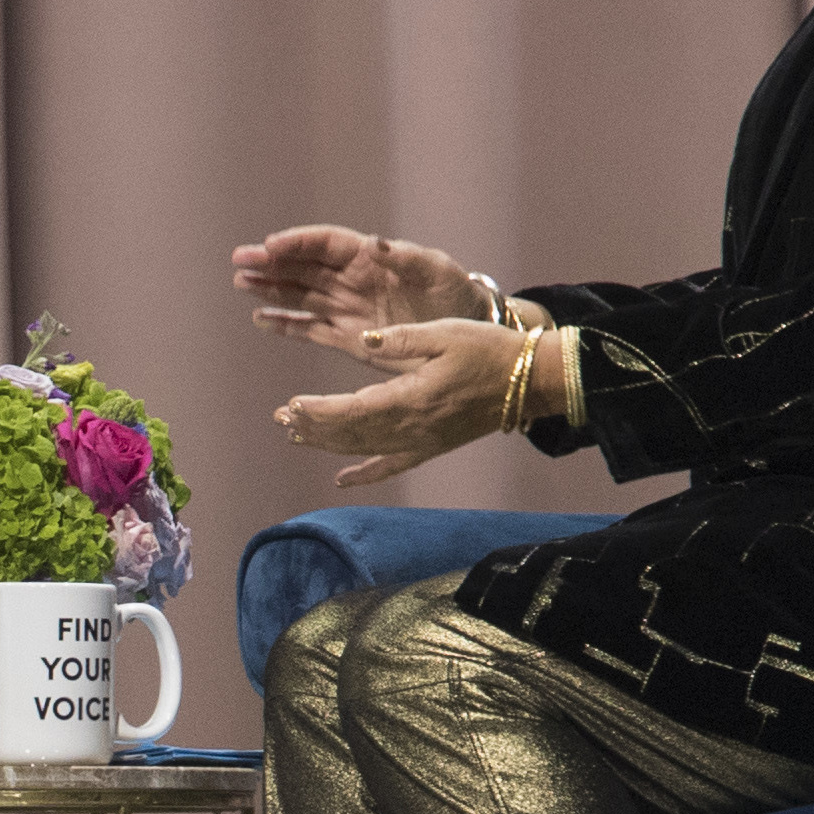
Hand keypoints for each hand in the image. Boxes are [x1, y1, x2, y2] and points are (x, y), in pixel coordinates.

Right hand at [231, 226, 486, 351]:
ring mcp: (346, 309)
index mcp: (369, 258)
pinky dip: (285, 326)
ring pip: (299, 296)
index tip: (270, 245)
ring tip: (242, 284)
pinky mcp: (347, 338)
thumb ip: (407, 258)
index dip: (297, 243)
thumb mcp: (437, 271)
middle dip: (271, 263)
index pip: (325, 244)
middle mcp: (351, 280)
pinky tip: (261, 320)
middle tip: (240, 261)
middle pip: (303, 267)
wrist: (464, 331)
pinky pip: (309, 329)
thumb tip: (377, 243)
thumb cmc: (454, 294)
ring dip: (271, 290)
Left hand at [274, 318, 524, 487]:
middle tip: (281, 418)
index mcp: (412, 398)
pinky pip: (393, 465)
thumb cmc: (490, 351)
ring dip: (328, 445)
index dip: (319, 411)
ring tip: (295, 435)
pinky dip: (365, 474)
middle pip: (351, 433)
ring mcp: (423, 442)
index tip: (292, 405)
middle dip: (313, 427)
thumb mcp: (445, 333)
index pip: (352, 410)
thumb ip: (400, 339)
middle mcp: (413, 428)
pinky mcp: (433, 447)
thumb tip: (363, 339)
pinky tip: (343, 480)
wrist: (532, 381)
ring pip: (364, 449)